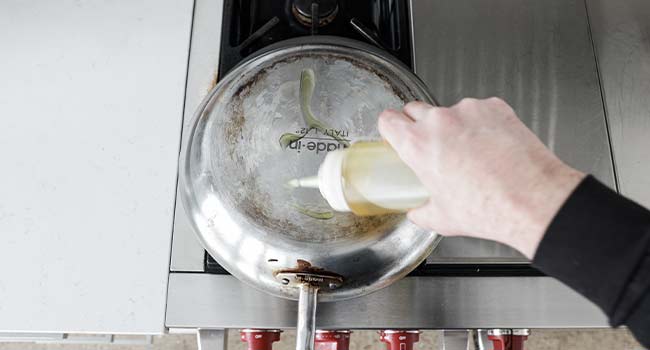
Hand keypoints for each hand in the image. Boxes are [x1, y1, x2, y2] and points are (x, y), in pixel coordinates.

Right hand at [378, 98, 584, 258]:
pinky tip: (491, 145)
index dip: (390, 128)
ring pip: (450, 110)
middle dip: (418, 124)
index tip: (395, 134)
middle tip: (432, 146)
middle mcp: (439, 121)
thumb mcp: (442, 219)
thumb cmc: (488, 208)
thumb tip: (418, 212)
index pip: (388, 119)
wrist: (532, 200)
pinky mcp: (495, 107)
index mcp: (417, 145)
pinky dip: (481, 123)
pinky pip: (479, 110)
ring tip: (470, 151)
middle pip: (414, 108)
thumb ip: (421, 211)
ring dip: (453, 125)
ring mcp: (468, 110)